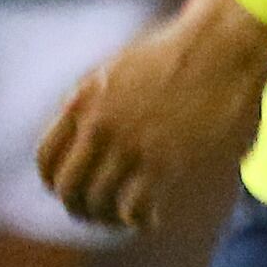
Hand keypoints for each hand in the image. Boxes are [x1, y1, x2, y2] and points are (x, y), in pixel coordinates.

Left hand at [38, 0, 266, 230]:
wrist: (220, 45)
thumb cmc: (179, 54)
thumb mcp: (119, 70)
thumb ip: (98, 102)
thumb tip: (88, 130)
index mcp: (82, 101)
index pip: (46, 158)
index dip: (56, 182)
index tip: (73, 192)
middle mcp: (97, 125)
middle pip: (68, 188)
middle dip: (81, 208)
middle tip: (100, 215)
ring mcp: (128, 145)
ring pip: (98, 203)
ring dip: (111, 219)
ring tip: (127, 220)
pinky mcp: (162, 161)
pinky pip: (134, 209)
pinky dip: (139, 221)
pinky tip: (151, 219)